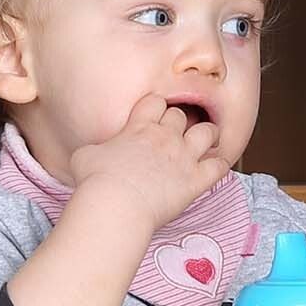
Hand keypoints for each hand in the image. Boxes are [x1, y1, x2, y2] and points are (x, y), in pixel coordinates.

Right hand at [69, 94, 230, 231]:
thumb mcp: (85, 154)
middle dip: (177, 123)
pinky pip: (220, 165)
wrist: (115, 203)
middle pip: (180, 115)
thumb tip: (97, 151)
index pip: (155, 102)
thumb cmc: (94, 180)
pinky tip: (214, 167)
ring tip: (201, 144)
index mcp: (139, 127)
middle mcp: (166, 136)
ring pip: (208, 132)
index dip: (155, 108)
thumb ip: (98, 147)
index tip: (152, 118)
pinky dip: (220, 164)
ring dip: (206, 135)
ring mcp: (185, 156)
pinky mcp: (197, 179)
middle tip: (172, 136)